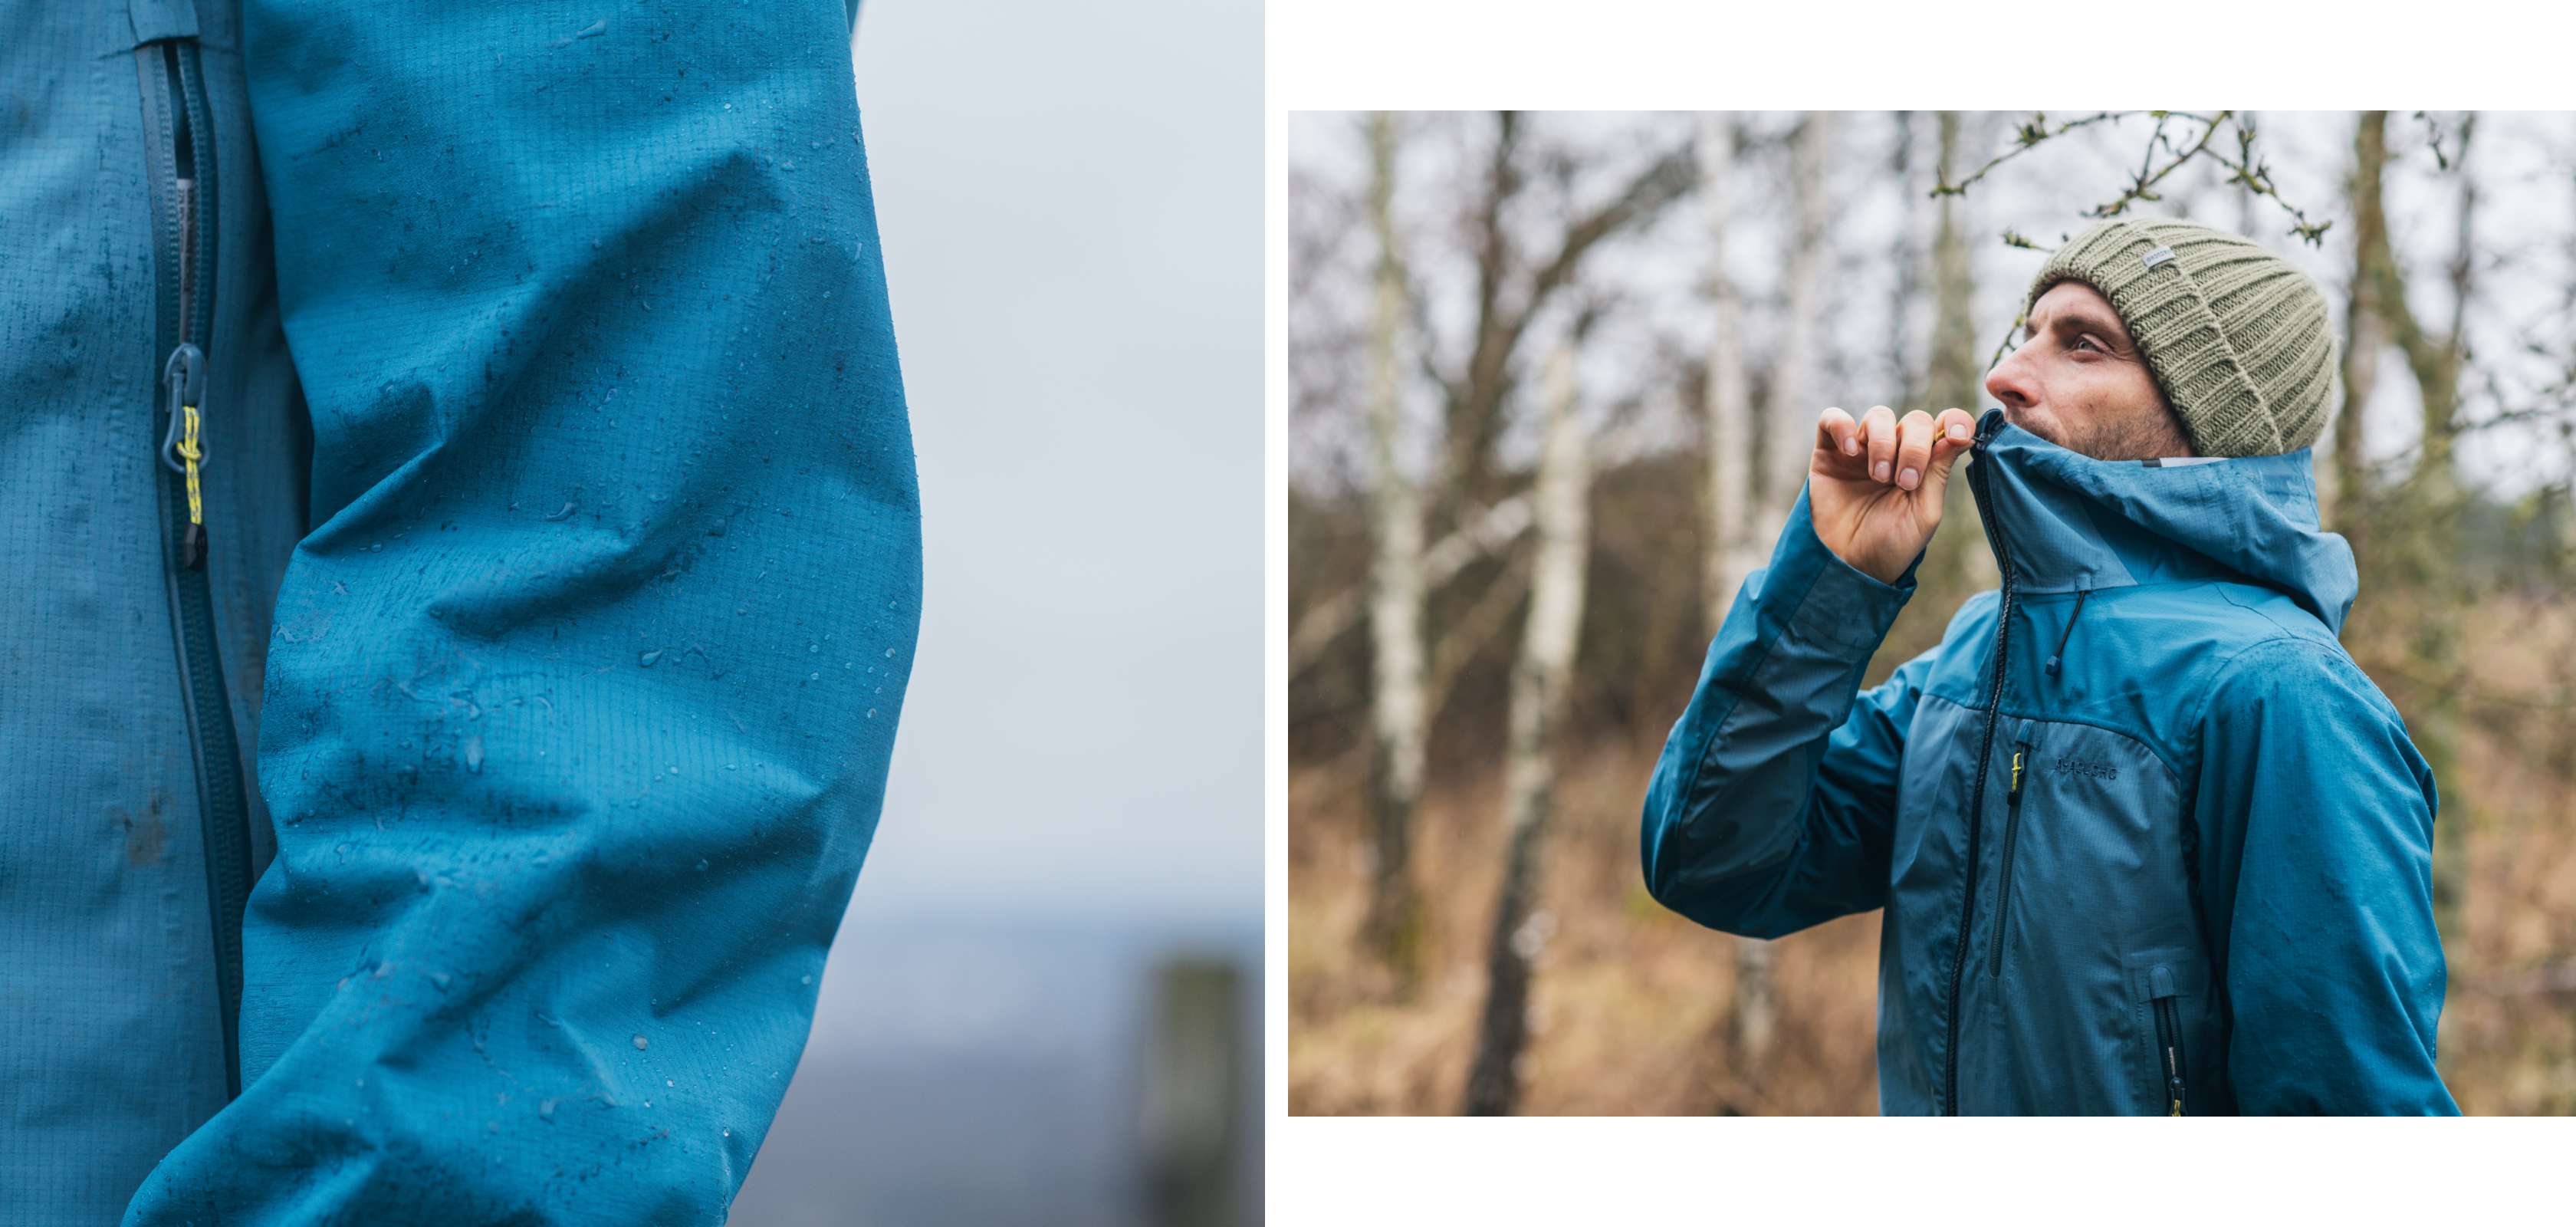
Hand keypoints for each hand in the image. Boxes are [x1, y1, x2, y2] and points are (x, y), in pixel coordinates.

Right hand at [1805, 405, 1977, 584]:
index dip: (1956, 420)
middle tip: (1904, 483)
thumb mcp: (1924, 512)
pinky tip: (1850, 452)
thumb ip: (1938, 472)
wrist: (1848, 565)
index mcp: (1924, 464)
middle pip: (1914, 420)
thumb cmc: (1891, 544)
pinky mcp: (1829, 453)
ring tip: (1878, 477)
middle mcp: (1895, 451)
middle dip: (1915, 448)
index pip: (1945, 425)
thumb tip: (1957, 433)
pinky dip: (1843, 426)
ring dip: (1884, 443)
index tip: (1957, 435)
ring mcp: (1861, 450)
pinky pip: (1832, 419)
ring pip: (1878, 416)